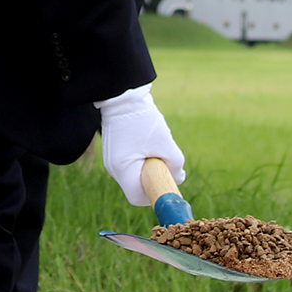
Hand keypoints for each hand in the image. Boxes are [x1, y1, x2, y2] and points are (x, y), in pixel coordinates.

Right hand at [93, 84, 185, 205]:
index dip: (155, 194)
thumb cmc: (143, 119)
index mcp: (122, 169)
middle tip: (165, 161)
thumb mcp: (165, 143)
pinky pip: (132, 162)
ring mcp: (112, 159)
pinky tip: (148, 140)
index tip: (167, 182)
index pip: (137, 197)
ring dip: (149, 165)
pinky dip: (143, 157)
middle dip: (154, 177)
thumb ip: (175, 165)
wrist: (123, 94)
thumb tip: (179, 178)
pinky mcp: (115, 150)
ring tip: (155, 145)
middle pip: (137, 185)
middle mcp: (113, 168)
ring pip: (135, 173)